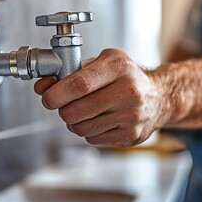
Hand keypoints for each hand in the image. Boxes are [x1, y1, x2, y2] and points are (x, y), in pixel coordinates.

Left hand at [34, 49, 167, 146]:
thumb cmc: (126, 76)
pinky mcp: (132, 134)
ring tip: (83, 111)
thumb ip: (70, 72)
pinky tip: (98, 120)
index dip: (56, 94)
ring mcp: (132, 115)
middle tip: (65, 105)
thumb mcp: (101, 63)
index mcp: (119, 67)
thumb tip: (42, 87)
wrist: (159, 96)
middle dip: (63, 110)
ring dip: (74, 122)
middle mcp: (128, 90)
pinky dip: (89, 131)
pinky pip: (94, 139)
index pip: (79, 84)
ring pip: (83, 128)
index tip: (48, 97)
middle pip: (77, 111)